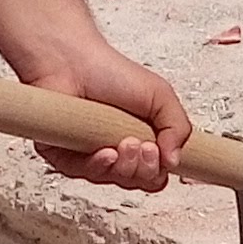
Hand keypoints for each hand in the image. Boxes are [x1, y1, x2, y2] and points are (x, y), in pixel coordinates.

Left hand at [23, 38, 193, 193]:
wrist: (72, 61)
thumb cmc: (110, 72)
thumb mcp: (160, 96)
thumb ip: (178, 127)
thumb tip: (175, 161)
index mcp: (140, 141)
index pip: (156, 174)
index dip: (159, 170)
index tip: (158, 151)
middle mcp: (116, 151)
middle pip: (137, 182)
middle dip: (144, 169)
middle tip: (143, 146)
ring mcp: (90, 156)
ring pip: (112, 181)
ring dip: (124, 168)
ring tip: (126, 143)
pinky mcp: (64, 156)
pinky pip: (82, 175)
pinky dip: (97, 167)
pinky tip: (105, 152)